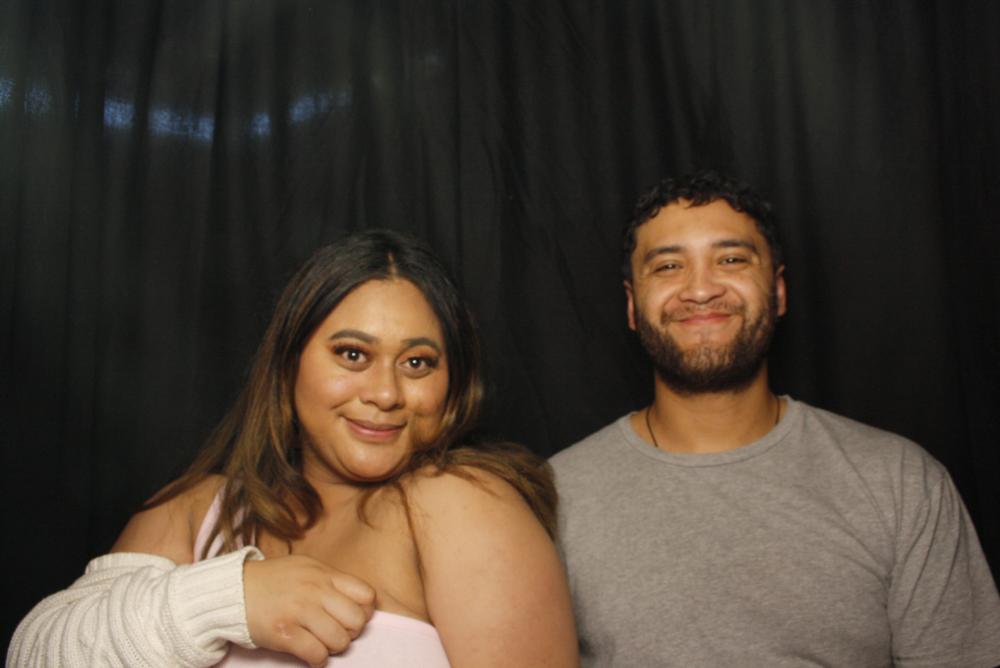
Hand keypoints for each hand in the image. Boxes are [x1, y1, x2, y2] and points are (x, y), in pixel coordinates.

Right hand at [244, 555, 375, 666]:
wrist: (234, 590)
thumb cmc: (274, 581)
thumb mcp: (306, 568)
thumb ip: (331, 581)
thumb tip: (357, 601)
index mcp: (324, 574)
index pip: (367, 595)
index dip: (365, 611)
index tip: (352, 616)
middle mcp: (316, 591)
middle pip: (357, 620)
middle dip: (351, 632)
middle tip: (338, 632)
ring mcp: (300, 612)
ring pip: (340, 640)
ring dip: (334, 647)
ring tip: (322, 643)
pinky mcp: (285, 633)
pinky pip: (317, 654)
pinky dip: (318, 660)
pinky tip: (312, 655)